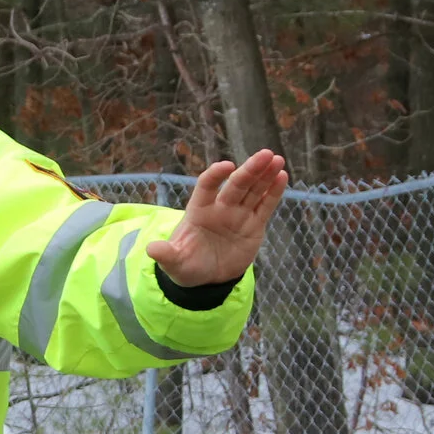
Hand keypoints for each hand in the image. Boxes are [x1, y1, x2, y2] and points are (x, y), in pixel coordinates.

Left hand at [146, 149, 288, 287]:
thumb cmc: (186, 266)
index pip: (206, 187)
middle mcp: (220, 208)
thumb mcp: (174, 263)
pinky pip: (265, 205)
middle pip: (236, 185)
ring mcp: (238, 214)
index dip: (215, 175)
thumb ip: (166, 254)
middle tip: (265, 155)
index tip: (226, 166)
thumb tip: (151, 249)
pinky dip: (274, 192)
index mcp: (198, 211)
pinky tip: (282, 176)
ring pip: (253, 190)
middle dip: (250, 170)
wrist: (207, 278)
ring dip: (265, 175)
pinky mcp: (254, 225)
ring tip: (276, 159)